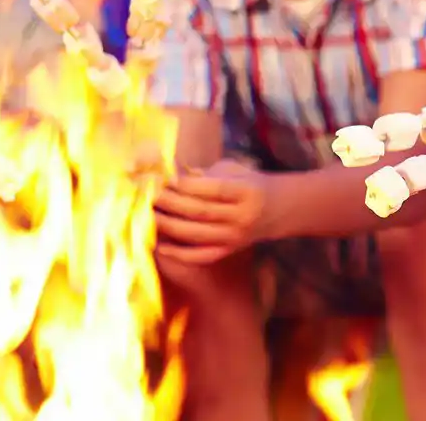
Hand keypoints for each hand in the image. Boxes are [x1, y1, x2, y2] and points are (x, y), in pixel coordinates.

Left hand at [154, 160, 269, 264]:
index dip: (186, 184)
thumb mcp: (235, 170)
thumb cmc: (249, 183)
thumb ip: (207, 173)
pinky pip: (201, 256)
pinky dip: (180, 254)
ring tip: (148, 214)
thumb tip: (172, 173)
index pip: (212, 189)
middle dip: (171, 202)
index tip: (165, 178)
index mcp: (247, 191)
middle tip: (149, 194)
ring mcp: (235, 237)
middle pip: (200, 211)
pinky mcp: (229, 250)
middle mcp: (242, 217)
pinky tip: (160, 246)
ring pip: (196, 234)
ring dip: (168, 225)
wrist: (277, 209)